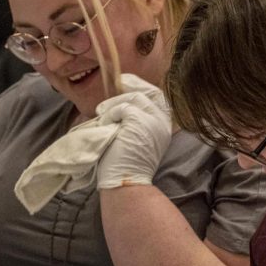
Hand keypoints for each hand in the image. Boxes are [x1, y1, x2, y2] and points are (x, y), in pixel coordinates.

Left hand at [96, 75, 171, 189]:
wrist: (125, 183)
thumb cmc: (123, 165)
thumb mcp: (133, 138)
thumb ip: (133, 121)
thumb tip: (119, 101)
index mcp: (163, 127)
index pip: (157, 97)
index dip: (141, 87)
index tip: (126, 83)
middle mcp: (162, 122)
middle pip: (150, 92)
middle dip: (132, 85)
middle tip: (116, 84)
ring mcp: (153, 120)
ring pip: (133, 99)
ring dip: (114, 105)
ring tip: (103, 117)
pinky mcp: (140, 120)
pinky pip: (122, 107)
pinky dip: (110, 114)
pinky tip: (105, 126)